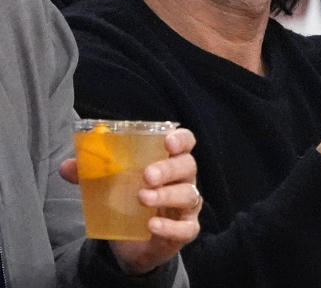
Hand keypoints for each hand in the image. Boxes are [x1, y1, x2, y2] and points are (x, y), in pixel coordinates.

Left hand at [60, 128, 200, 275]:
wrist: (133, 245)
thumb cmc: (130, 204)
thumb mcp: (110, 186)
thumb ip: (91, 174)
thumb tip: (67, 166)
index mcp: (170, 162)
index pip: (186, 143)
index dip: (181, 140)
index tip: (167, 142)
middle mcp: (184, 181)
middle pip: (188, 166)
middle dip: (169, 168)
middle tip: (147, 175)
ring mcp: (187, 207)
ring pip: (189, 195)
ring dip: (167, 195)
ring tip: (143, 197)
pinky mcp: (185, 231)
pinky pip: (186, 228)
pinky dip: (170, 227)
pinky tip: (152, 225)